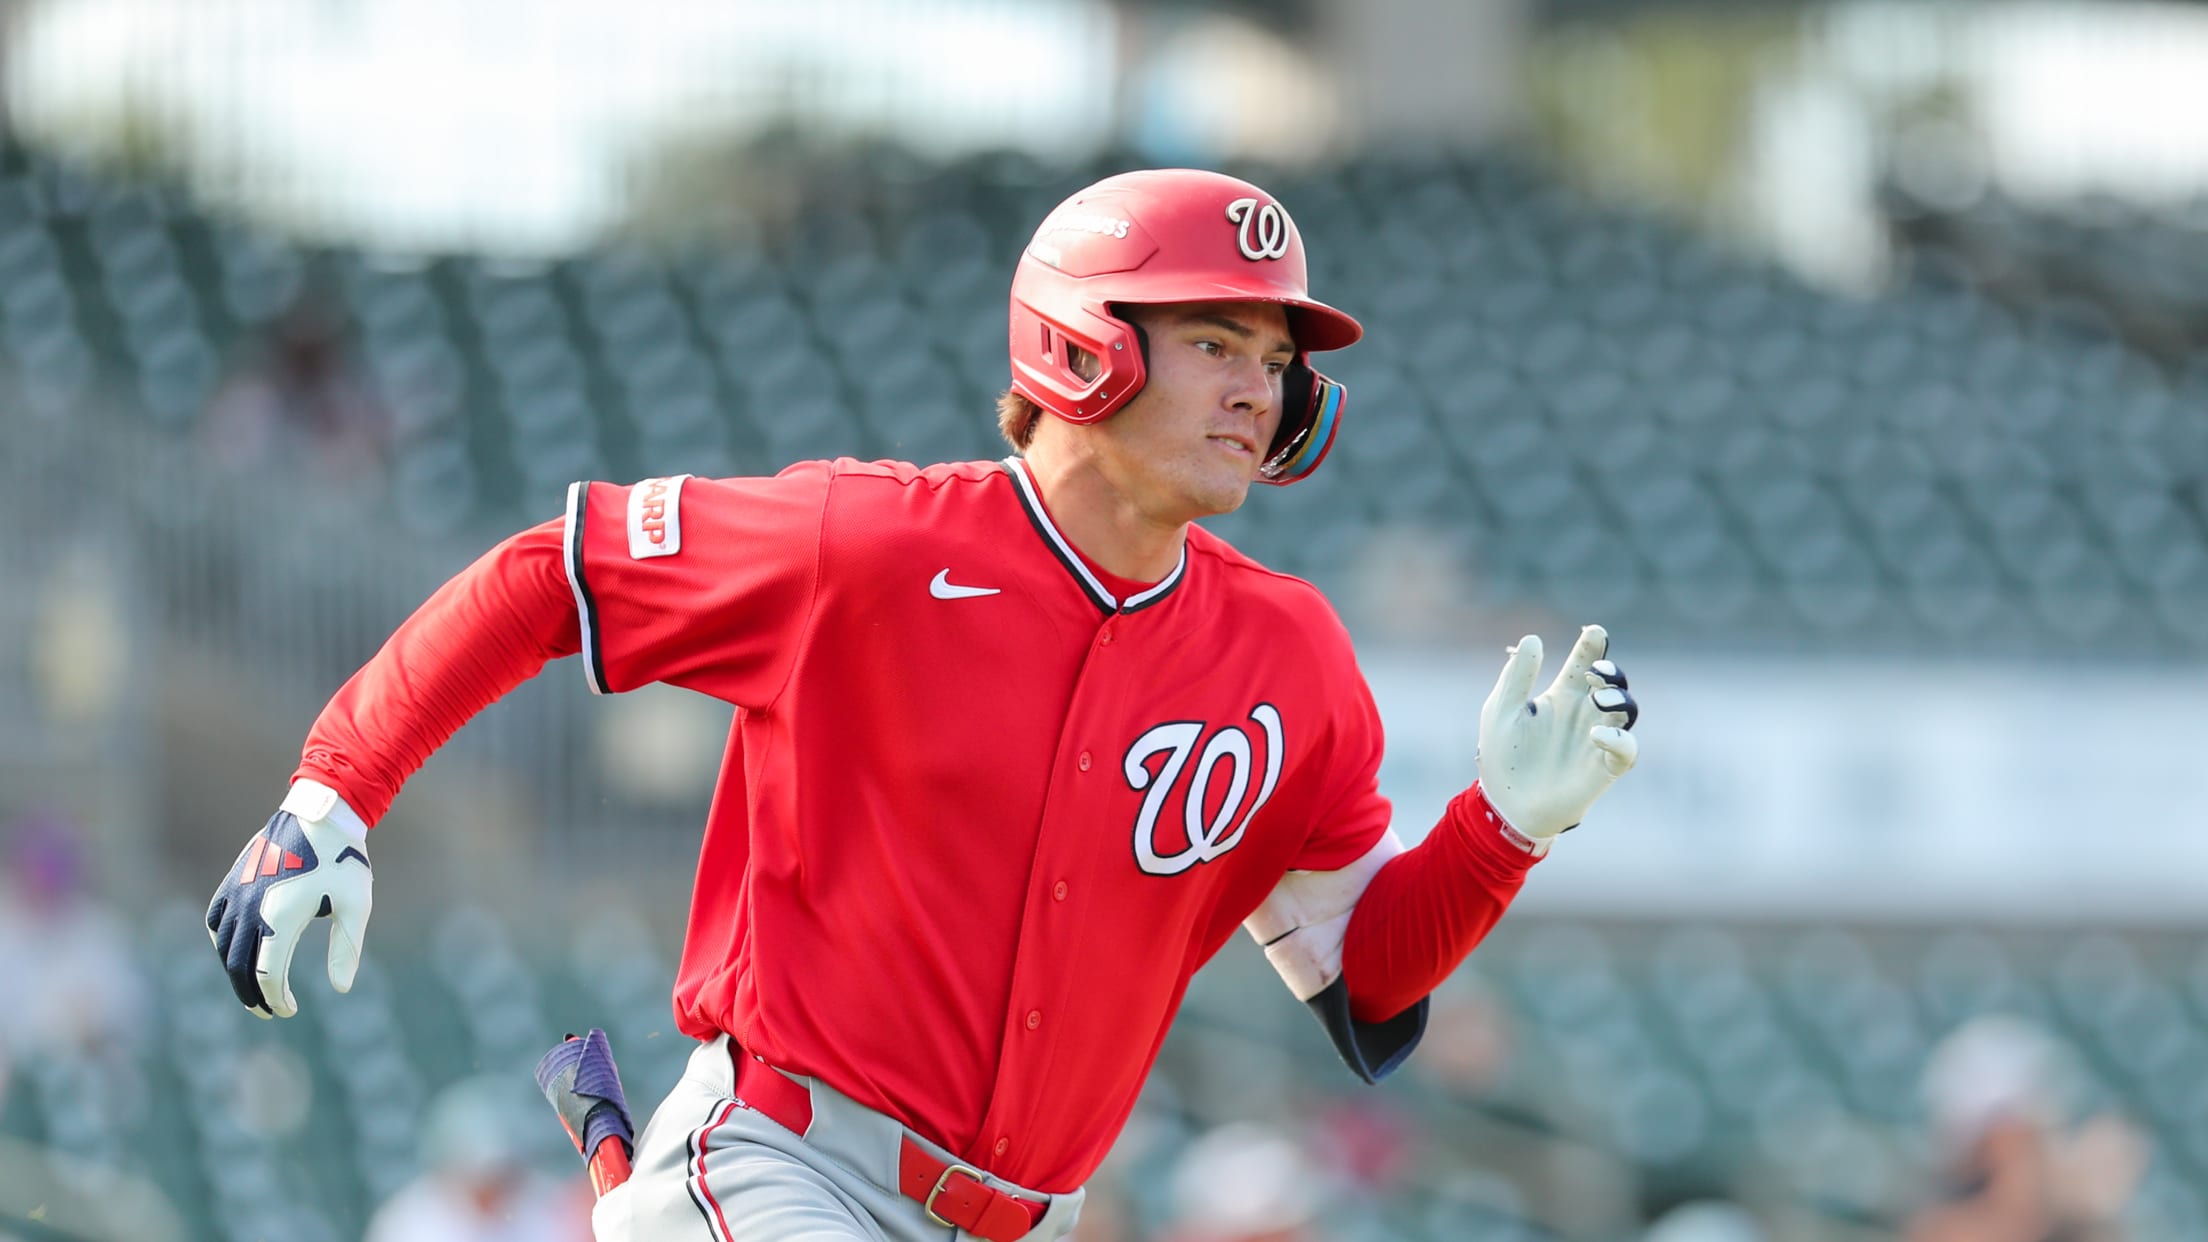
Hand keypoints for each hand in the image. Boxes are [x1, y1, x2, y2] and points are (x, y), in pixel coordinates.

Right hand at [205, 780, 372, 1017]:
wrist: (321, 815)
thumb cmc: (344, 861)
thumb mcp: (356, 906)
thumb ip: (346, 949)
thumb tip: (342, 989)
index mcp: (281, 917)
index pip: (268, 974)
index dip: (275, 999)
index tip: (288, 1012)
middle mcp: (252, 908)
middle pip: (238, 966)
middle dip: (251, 995)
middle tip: (267, 1011)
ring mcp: (237, 893)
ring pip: (225, 946)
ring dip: (235, 972)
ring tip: (254, 989)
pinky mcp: (233, 881)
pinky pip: (217, 920)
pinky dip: (223, 942)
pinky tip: (236, 951)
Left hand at [1475, 624, 1638, 843]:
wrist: (1506, 805)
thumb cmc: (1503, 757)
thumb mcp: (1502, 711)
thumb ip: (1516, 676)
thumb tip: (1533, 638)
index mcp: (1561, 697)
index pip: (1584, 664)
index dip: (1593, 646)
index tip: (1594, 632)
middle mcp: (1584, 715)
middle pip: (1613, 683)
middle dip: (1611, 672)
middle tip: (1594, 673)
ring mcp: (1597, 740)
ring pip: (1628, 709)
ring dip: (1619, 698)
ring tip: (1598, 697)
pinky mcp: (1604, 768)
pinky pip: (1627, 749)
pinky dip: (1619, 737)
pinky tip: (1597, 734)